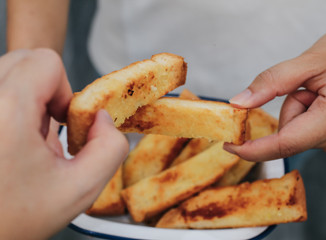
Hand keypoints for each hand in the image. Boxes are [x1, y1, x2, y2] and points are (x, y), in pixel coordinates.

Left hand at [0, 49, 128, 238]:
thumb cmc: (12, 218)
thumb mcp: (79, 189)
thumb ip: (110, 148)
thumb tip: (103, 120)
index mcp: (6, 111)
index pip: (45, 61)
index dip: (65, 90)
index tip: (63, 122)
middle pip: (24, 60)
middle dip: (47, 91)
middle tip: (48, 128)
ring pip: (9, 73)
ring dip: (28, 99)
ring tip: (28, 138)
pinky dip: (11, 106)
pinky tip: (11, 140)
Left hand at [224, 15, 325, 160]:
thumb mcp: (311, 60)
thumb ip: (271, 83)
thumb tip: (240, 103)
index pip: (285, 144)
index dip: (254, 149)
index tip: (232, 146)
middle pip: (294, 136)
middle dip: (292, 110)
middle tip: (312, 86)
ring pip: (307, 136)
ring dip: (307, 113)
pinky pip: (322, 135)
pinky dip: (318, 119)